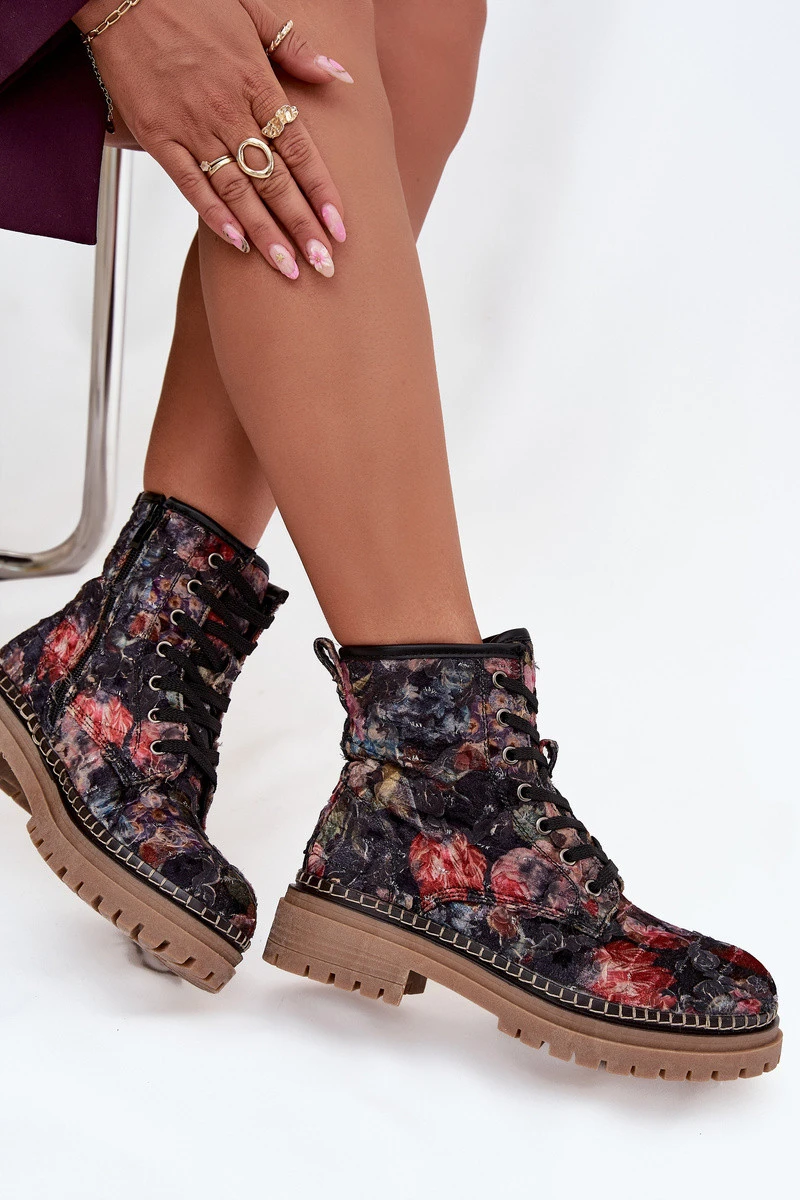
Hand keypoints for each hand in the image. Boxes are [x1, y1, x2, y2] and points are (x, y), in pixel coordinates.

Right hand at [74, 0, 352, 276]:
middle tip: (324, 266)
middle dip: (301, 227)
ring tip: (288, 268)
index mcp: (256, 82)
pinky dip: (213, 214)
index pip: (299, 150)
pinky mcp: (157, 136)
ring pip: (237, 191)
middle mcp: (228, 110)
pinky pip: (189, 183)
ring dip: (264, 234)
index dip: (321, 193)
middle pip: (274, 180)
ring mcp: (191, 126)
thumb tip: (340, 76)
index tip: (340, 228)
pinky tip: (236, 243)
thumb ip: (296, 48)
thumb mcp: (252, 11)